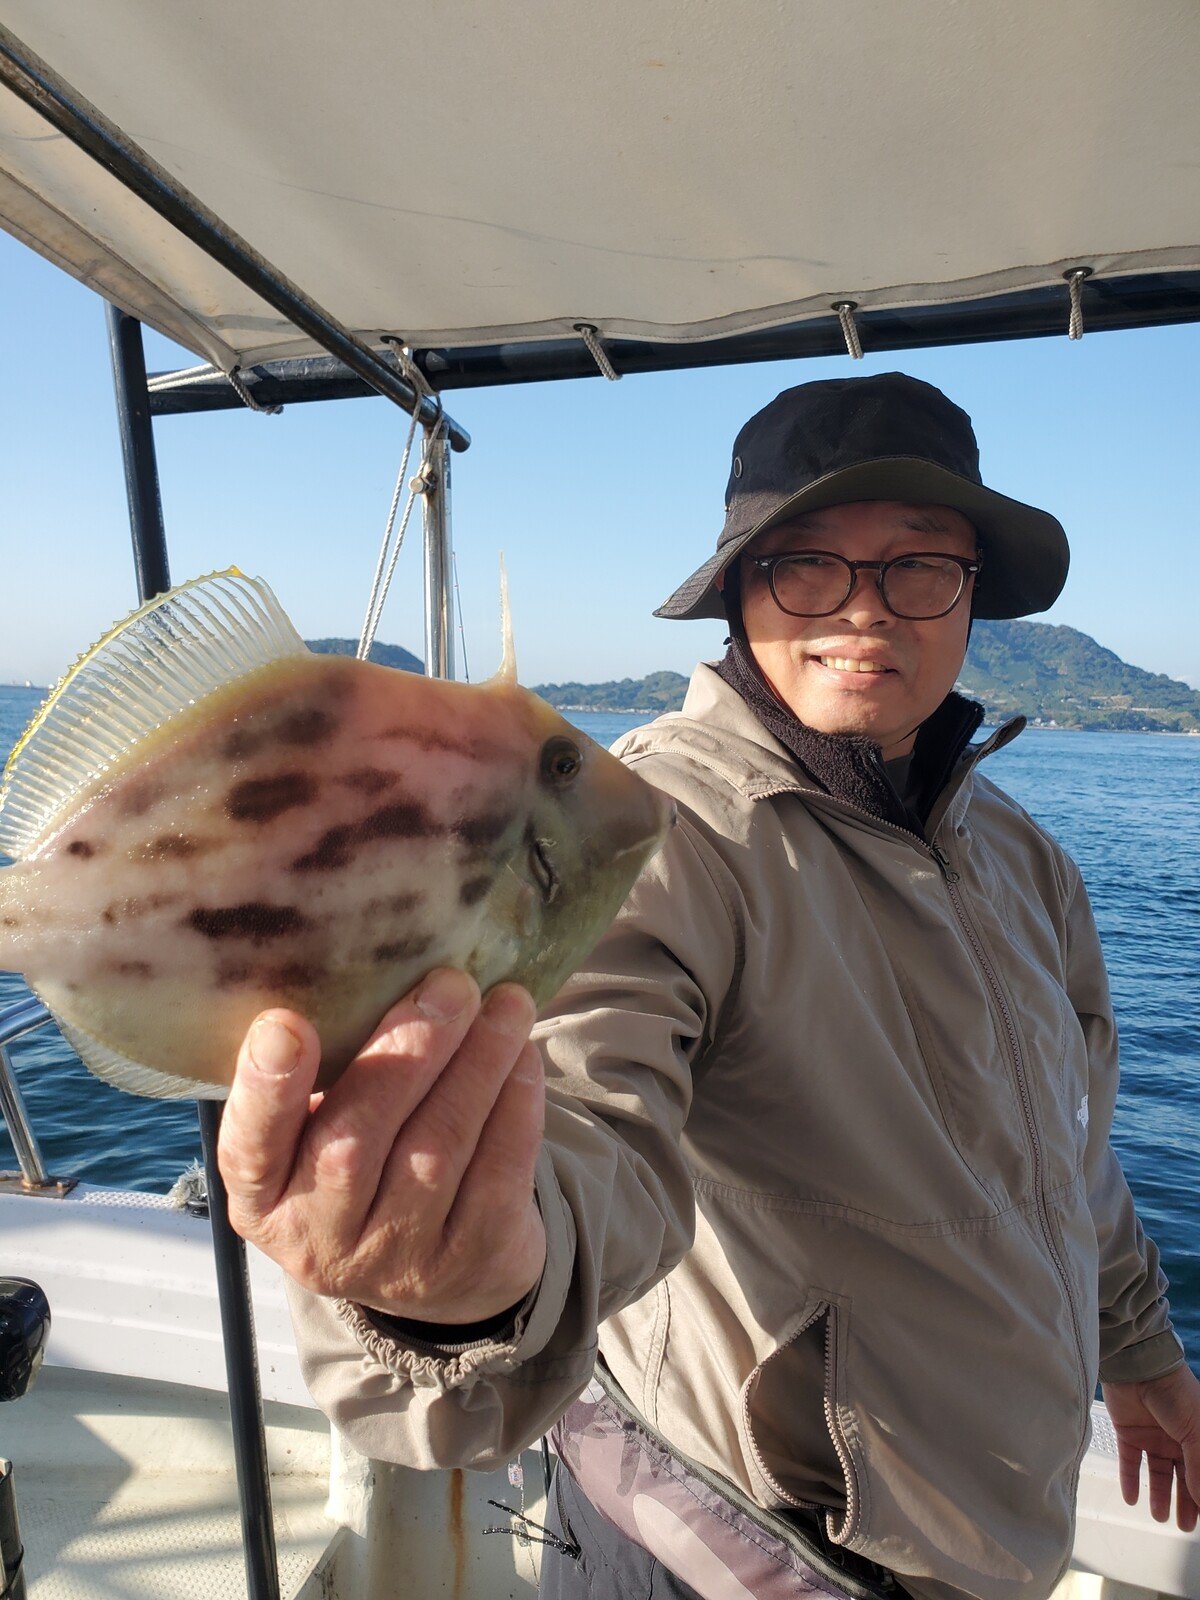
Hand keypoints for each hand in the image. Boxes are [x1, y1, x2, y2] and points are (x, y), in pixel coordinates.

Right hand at [217, 968, 546, 1324]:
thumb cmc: (364, 1160)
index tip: (287, 1024)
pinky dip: (514, 1105)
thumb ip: (325, 1071)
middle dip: (407, 1053)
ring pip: (436, 1151)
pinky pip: (497, 1175)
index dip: (266, 1088)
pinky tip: (521, 1055)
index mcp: (263, 1196)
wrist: (433, 1268)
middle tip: (450, 985)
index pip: (250, 1146)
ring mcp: (396, 1259)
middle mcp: (318, 1237)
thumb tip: (370, 963)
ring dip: (477, 1065)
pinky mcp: (470, 1260)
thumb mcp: (317, 1132)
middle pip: (356, 1144)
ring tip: (506, 1003)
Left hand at [1102, 1365, 1199, 1530]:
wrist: (1138, 1366)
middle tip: (1184, 1526)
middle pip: (1182, 1477)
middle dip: (1184, 1502)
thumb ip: (1199, 1468)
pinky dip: (1129, 1480)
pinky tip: (1131, 1499)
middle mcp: (1176, 1437)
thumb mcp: (1196, 1433)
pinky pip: (1129, 1461)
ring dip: (1158, 1495)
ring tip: (1159, 1517)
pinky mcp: (1127, 1431)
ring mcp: (1152, 1435)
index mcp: (1198, 1435)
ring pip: (1157, 1473)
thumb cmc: (1176, 1394)